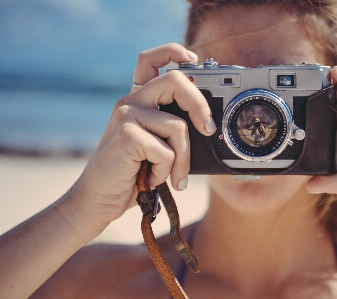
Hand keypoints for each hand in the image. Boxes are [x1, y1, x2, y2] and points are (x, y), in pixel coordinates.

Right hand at [71, 43, 215, 225]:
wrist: (99, 200)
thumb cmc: (132, 174)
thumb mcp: (155, 146)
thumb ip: (171, 130)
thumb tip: (208, 125)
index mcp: (137, 101)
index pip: (150, 60)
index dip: (173, 52)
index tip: (193, 60)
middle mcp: (130, 102)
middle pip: (175, 80)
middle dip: (200, 105)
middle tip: (209, 129)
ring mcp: (126, 116)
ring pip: (178, 127)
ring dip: (183, 159)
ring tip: (172, 175)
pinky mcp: (127, 135)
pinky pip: (166, 151)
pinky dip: (165, 172)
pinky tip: (150, 179)